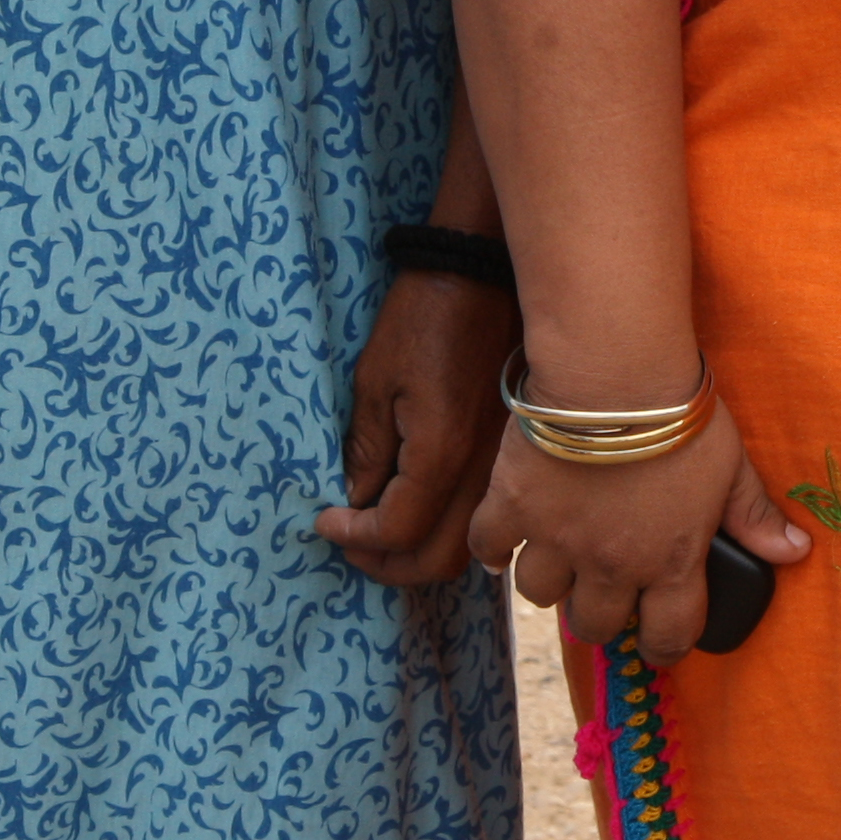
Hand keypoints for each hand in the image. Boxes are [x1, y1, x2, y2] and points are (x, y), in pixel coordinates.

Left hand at [319, 271, 515, 587]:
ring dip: (423, 555)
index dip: (354, 537)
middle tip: (352, 545)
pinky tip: (426, 512)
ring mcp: (505, 465)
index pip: (396, 531)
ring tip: (386, 537)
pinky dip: (453, 532)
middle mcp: (483, 471)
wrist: (481, 275)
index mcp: (442, 453)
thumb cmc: (421, 319)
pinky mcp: (515, 453)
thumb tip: (358, 503)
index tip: (325, 521)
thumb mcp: (375, 382)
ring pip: (472, 548)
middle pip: (439, 560)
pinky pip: (486, 516)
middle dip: (388, 564)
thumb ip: (368, 453)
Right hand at [472, 391, 812, 661]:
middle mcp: (609, 564)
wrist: (616, 375)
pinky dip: (492, 548)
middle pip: (595, 625)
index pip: (668, 636)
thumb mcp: (732, 467)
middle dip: (601, 615)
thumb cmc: (682, 418)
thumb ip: (756, 517)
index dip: (664, 647)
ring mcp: (556, 540)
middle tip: (605, 588)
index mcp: (669, 562)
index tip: (658, 641)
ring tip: (560, 558)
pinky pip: (487, 548)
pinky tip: (505, 539)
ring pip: (540, 594)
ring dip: (550, 582)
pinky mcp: (512, 507)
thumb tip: (797, 552)